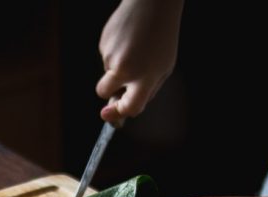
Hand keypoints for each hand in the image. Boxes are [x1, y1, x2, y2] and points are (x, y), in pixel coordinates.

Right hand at [97, 0, 183, 122]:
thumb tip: (123, 108)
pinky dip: (115, 51)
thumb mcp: (163, 69)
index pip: (128, 107)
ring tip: (134, 47)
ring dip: (117, 65)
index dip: (117, 114)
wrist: (153, 5)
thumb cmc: (162, 39)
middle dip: (108, 90)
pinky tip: (127, 38)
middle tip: (118, 80)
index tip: (108, 114)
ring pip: (107, 71)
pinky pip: (106, 56)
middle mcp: (126, 68)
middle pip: (104, 92)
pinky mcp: (104, 43)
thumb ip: (145, 90)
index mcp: (146, 78)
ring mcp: (112, 55)